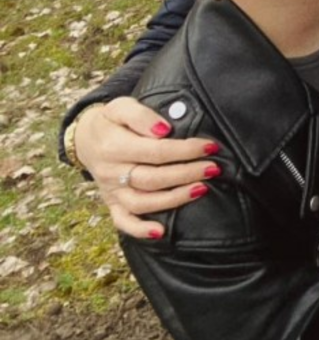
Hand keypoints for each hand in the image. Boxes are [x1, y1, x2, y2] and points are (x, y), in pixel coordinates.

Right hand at [74, 97, 219, 239]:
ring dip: (175, 199)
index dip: (186, 150)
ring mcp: (112, 191)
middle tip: (213, 168)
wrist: (84, 138)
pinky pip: (123, 221)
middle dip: (187, 174)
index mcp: (114, 147)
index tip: (210, 147)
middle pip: (154, 178)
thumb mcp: (120, 106)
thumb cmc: (111, 121)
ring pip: (144, 202)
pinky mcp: (112, 203)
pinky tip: (161, 233)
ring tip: (202, 189)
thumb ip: (141, 115)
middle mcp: (112, 172)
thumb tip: (165, 130)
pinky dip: (140, 230)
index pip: (157, 151)